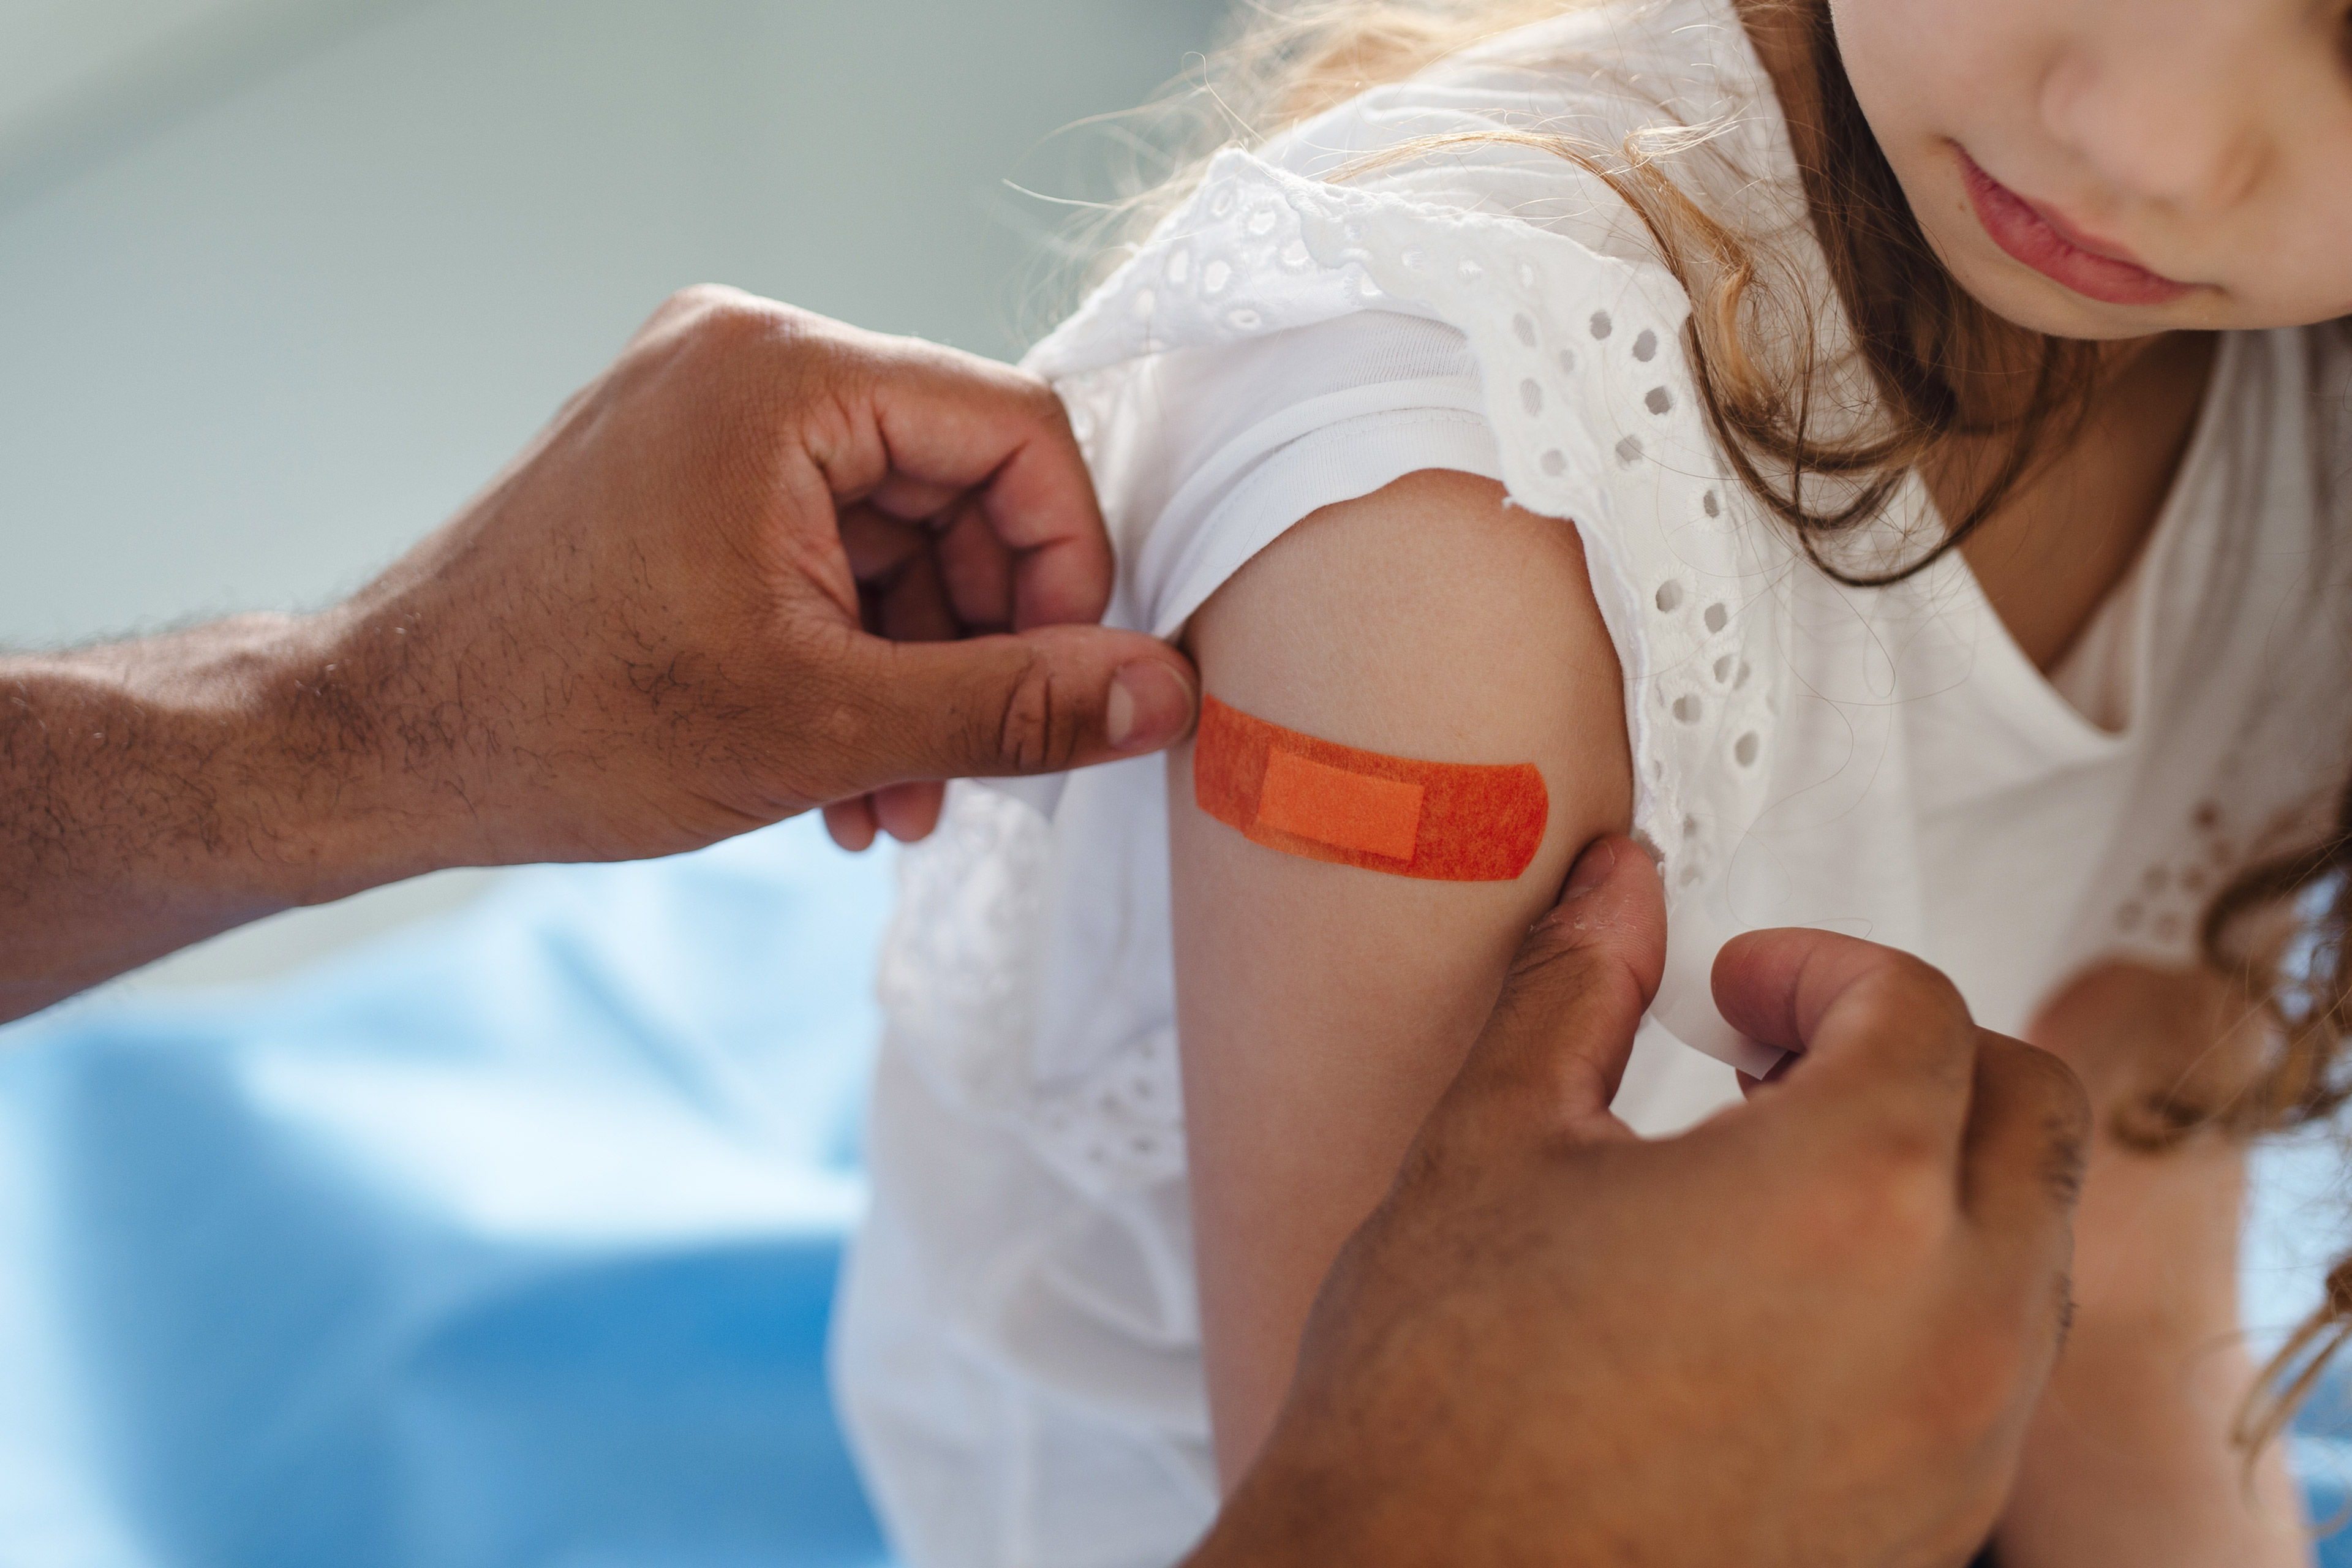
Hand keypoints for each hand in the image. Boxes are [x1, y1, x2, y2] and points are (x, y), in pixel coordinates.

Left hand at [302, 286, 1196, 873]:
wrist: (375, 746)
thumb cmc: (562, 723)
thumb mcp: (823, 726)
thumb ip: (1014, 707)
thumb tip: (1165, 693)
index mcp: (781, 376)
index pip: (1016, 432)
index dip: (1068, 569)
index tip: (1068, 689)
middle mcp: (747, 365)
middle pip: (960, 488)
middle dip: (982, 646)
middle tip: (975, 771)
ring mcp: (710, 418)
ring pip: (898, 538)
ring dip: (920, 677)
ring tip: (894, 799)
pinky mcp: (687, 477)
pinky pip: (827, 553)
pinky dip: (854, 657)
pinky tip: (844, 771)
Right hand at [1193, 837, 2088, 1567]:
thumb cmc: (1438, 1410)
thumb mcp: (1490, 1143)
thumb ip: (1576, 991)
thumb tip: (1617, 892)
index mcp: (1850, 1196)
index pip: (1919, 1008)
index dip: (1818, 966)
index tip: (1739, 989)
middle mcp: (1948, 1324)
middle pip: (2029, 1112)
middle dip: (1920, 1051)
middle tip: (1789, 1058)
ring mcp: (1960, 1444)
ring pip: (2031, 1248)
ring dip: (1938, 1178)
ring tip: (1781, 1184)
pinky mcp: (1935, 1529)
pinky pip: (1995, 1374)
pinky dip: (1932, 1303)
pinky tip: (1791, 1311)